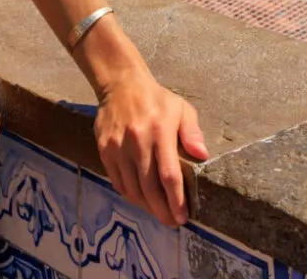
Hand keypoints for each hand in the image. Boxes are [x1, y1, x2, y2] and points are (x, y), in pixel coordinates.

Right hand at [94, 66, 208, 227]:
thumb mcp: (181, 108)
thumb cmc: (156, 99)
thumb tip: (202, 155)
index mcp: (160, 130)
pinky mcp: (104, 149)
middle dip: (162, 210)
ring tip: (158, 212)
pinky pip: (117, 181)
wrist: (121, 84)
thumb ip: (192, 132)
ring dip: (146, 206)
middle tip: (172, 221)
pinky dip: (130, 195)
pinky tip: (141, 198)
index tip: (183, 216)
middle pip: (149, 187)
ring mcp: (118, 146)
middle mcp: (137, 139)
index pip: (168, 174)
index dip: (176, 200)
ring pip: (132, 188)